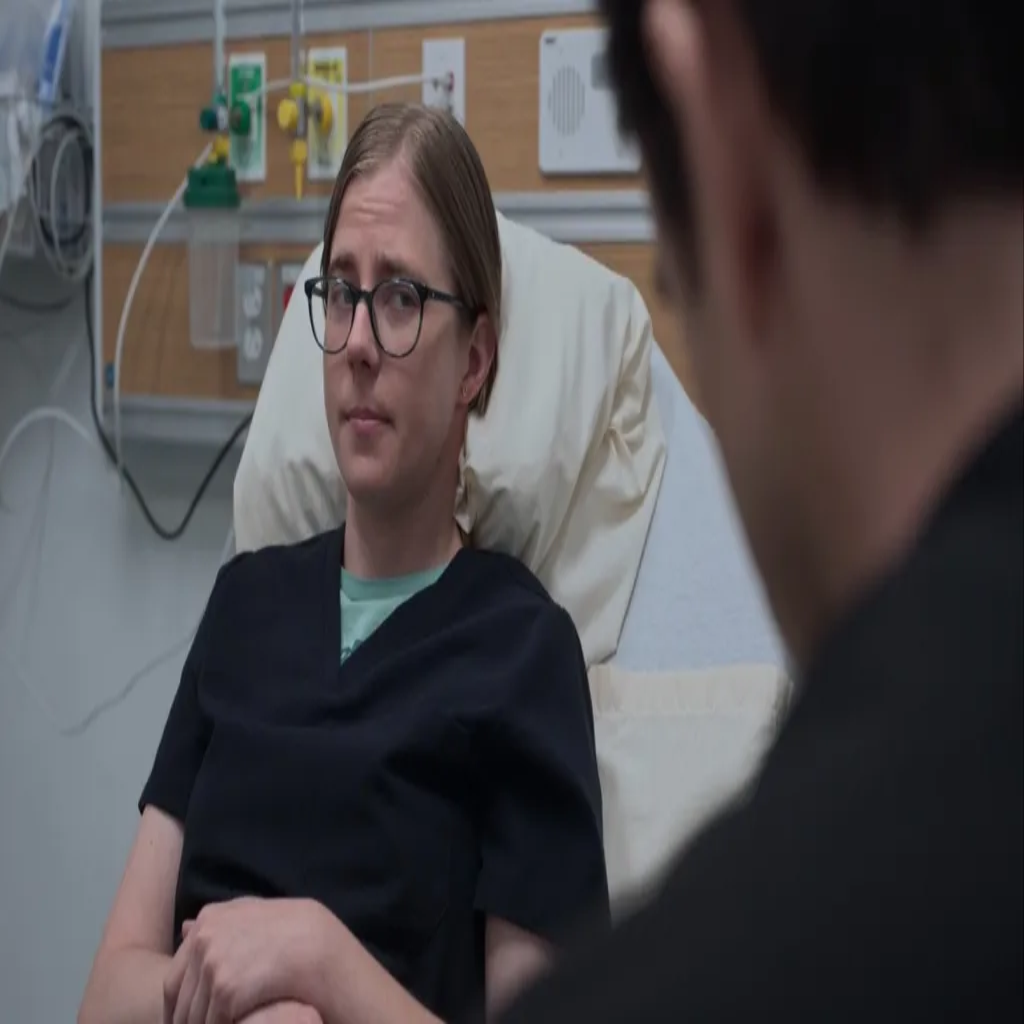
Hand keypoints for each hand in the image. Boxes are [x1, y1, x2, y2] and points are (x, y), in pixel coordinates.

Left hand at [163, 897, 328, 1023]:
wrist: (322, 948)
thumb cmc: (297, 933)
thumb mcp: (259, 915)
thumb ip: (225, 919)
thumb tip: (185, 927)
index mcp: (209, 919)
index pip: (174, 978)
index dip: (181, 1006)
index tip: (189, 1022)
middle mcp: (205, 937)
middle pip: (178, 999)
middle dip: (189, 1020)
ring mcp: (213, 962)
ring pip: (192, 1016)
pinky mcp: (226, 988)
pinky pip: (211, 1023)